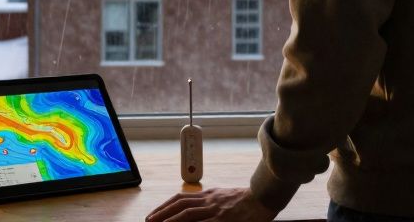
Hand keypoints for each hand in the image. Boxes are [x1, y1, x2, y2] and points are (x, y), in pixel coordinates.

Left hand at [145, 187, 277, 221]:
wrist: (264, 197)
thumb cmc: (247, 200)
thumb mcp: (225, 197)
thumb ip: (210, 202)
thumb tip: (196, 208)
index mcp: (209, 194)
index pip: (182, 198)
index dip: (166, 205)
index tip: (155, 213)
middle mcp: (209, 200)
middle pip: (180, 204)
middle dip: (162, 212)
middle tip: (149, 220)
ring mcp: (215, 210)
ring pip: (187, 214)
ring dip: (169, 219)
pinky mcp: (222, 219)